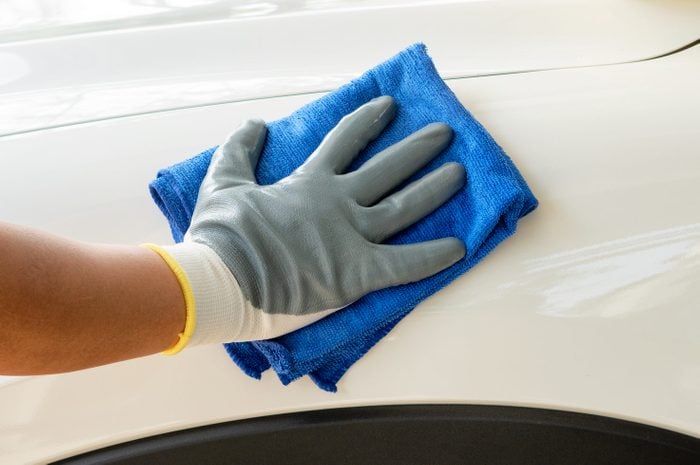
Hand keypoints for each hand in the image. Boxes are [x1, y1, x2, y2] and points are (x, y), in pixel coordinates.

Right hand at [155, 96, 465, 348]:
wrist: (222, 278)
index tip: (389, 105)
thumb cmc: (222, 234)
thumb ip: (241, 148)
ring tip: (460, 172)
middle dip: (417, 148)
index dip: (368, 120)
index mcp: (309, 182)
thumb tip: (255, 123)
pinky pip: (404, 265)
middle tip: (444, 132)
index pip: (345, 140)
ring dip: (434, 189)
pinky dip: (432, 257)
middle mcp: (338, 204)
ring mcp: (351, 237)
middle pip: (388, 169)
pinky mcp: (357, 273)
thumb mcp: (224, 180)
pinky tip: (460, 248)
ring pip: (404, 208)